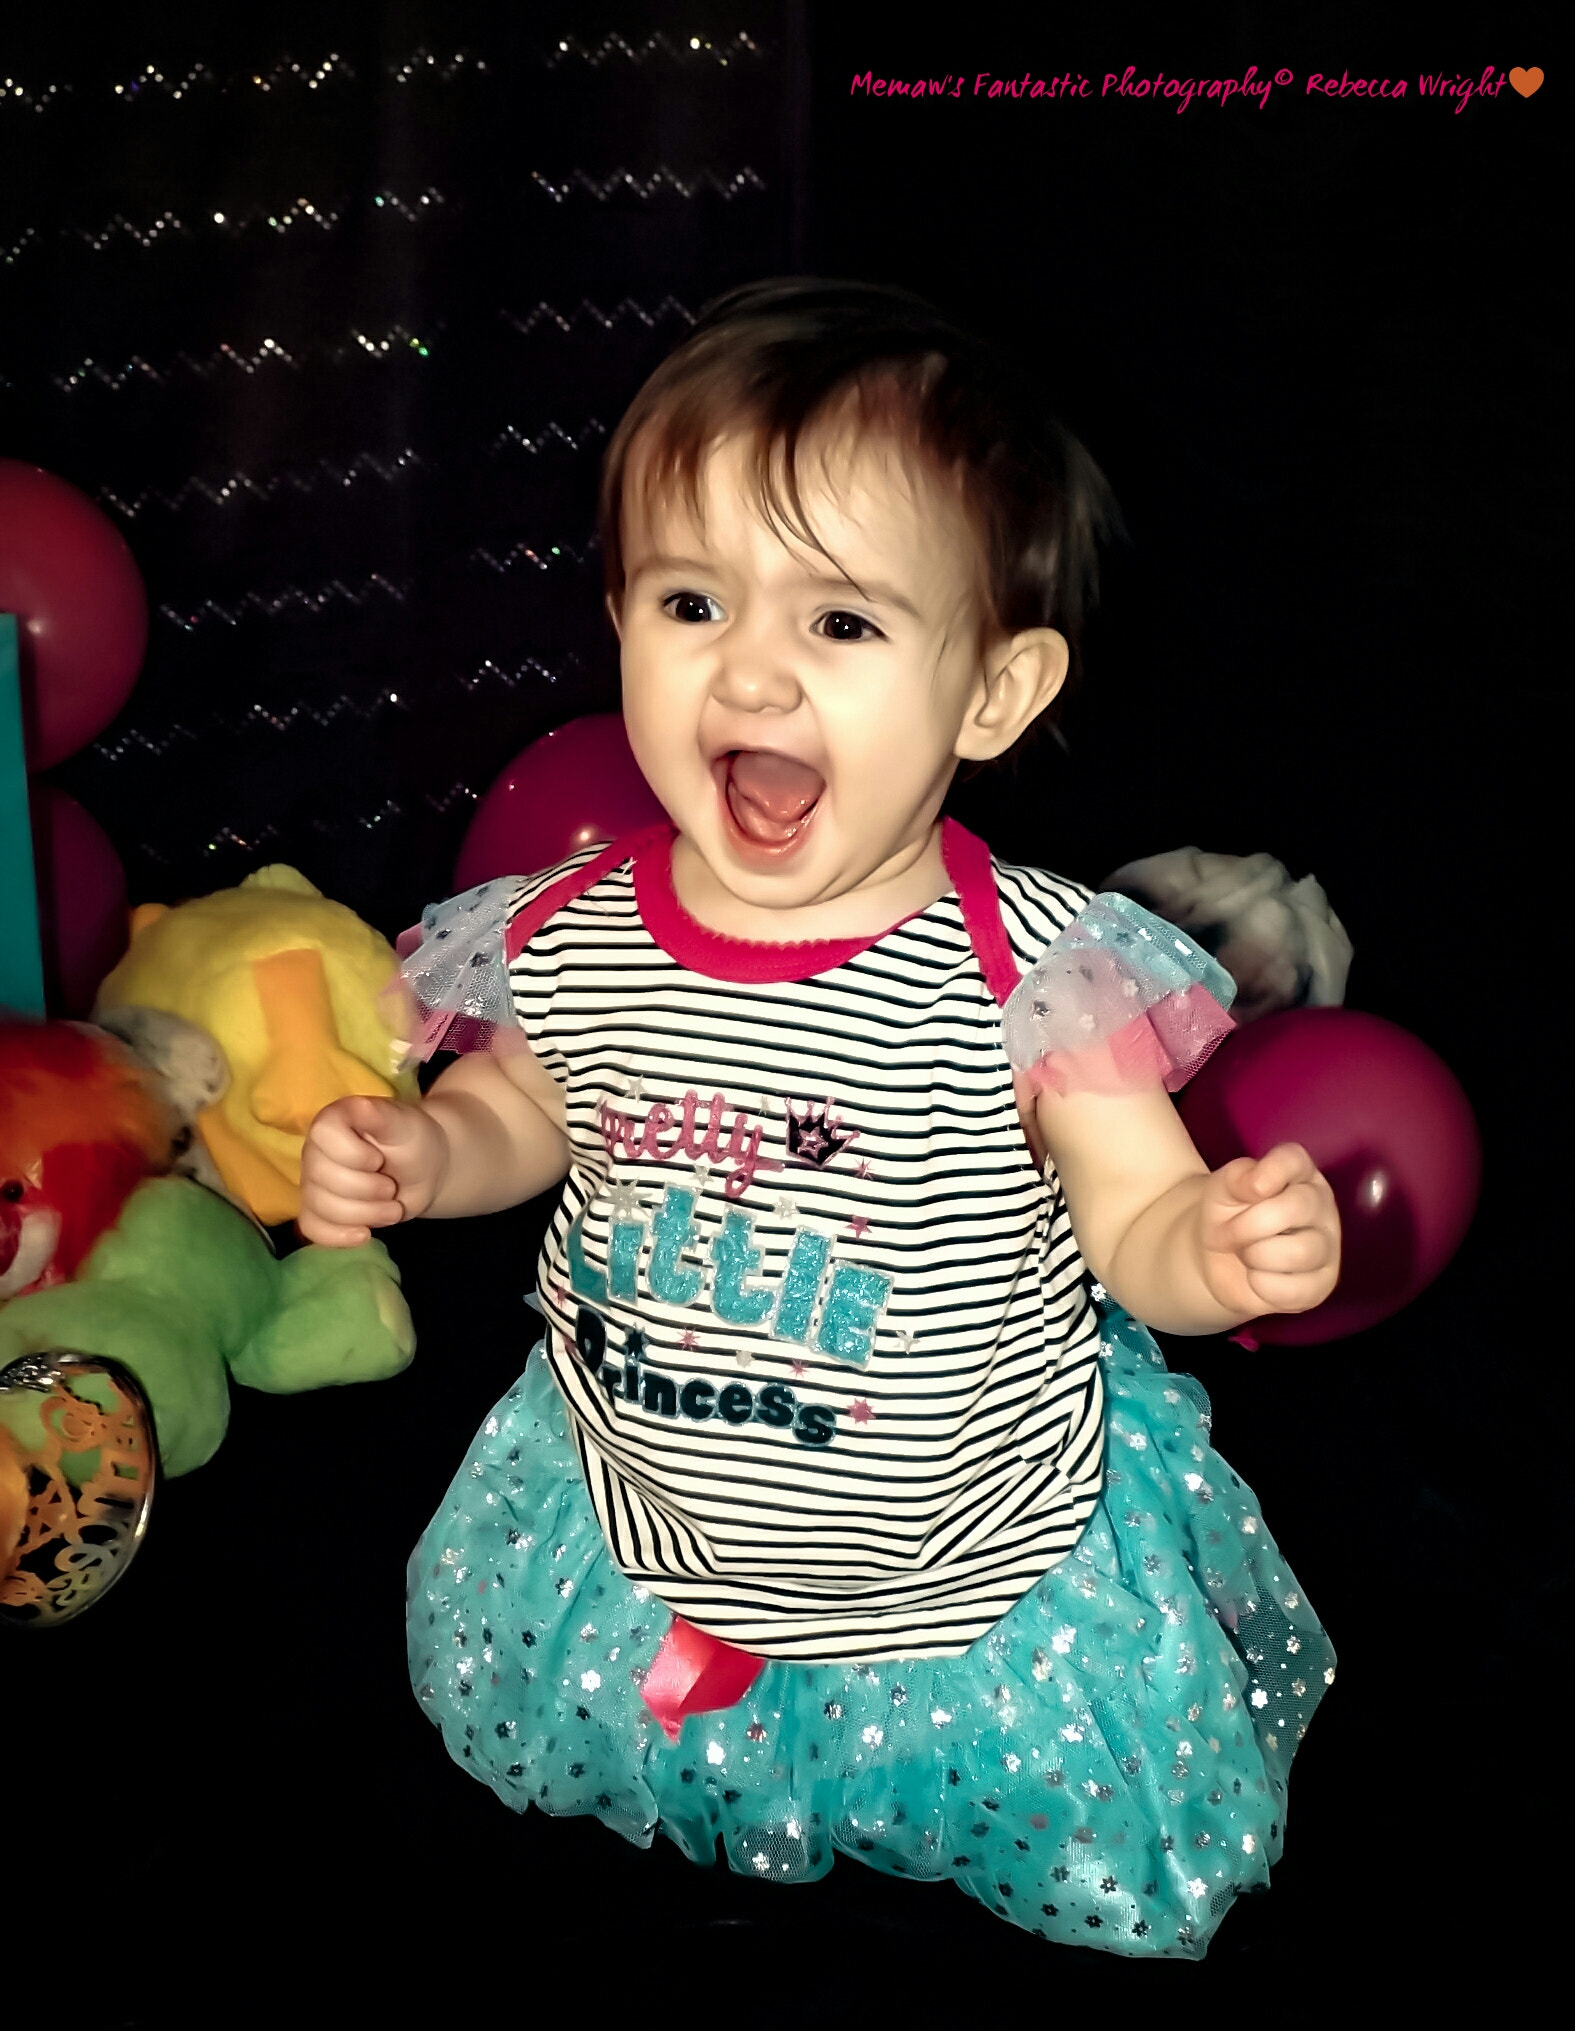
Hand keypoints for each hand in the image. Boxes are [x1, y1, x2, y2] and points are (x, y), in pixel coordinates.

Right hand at [298, 1095, 448, 1246]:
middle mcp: (315, 1152)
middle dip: (366, 1191)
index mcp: (332, 1122)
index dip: (352, 1155)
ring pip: (320, 1208)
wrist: (424, 1170)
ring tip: (392, 1209)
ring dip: (364, 1215)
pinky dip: (339, 1236)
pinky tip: (365, 1234)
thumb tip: (359, 1106)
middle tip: (392, 1188)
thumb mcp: (405, 1123)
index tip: (378, 1160)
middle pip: (322, 1180)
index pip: (323, 1135)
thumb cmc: (412, 1140)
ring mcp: (313, 1183)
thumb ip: (381, 1115)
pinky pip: (313, 1229)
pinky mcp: (319, 1211)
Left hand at [1197, 1142, 1340, 1319]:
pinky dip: (1262, 1286)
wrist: (1216, 1259)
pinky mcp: (1322, 1284)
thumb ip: (1238, 1178)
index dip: (1272, 1171)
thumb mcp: (1222, 1189)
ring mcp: (1327, 1246)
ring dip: (1255, 1257)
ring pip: (1299, 1252)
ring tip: (1247, 1254)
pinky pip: (1294, 1290)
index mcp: (1298, 1172)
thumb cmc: (1226, 1213)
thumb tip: (1260, 1184)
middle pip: (1297, 1208)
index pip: (1295, 1159)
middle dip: (1247, 1226)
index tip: (1252, 1187)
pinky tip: (1257, 1277)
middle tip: (1227, 1235)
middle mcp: (1320, 1204)